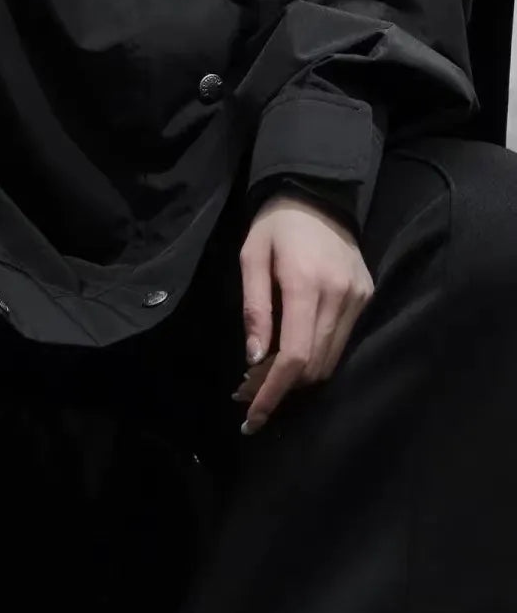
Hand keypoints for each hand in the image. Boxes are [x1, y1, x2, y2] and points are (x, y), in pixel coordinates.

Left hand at [235, 196, 373, 433]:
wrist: (320, 194)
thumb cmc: (276, 226)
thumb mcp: (251, 259)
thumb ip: (255, 309)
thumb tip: (255, 358)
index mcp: (306, 285)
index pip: (294, 356)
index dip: (273, 393)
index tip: (252, 418)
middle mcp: (339, 296)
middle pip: (313, 366)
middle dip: (280, 388)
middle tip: (248, 392)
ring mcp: (358, 298)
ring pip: (329, 361)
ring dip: (297, 378)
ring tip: (266, 376)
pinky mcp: (366, 297)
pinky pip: (341, 344)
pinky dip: (315, 359)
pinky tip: (290, 355)